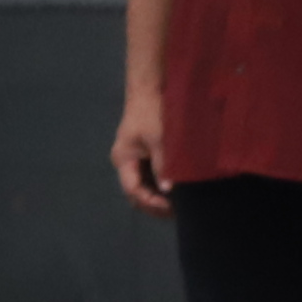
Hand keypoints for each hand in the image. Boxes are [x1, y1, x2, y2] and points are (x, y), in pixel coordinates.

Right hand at [111, 91, 174, 216]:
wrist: (150, 89)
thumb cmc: (152, 113)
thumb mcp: (159, 139)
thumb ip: (162, 165)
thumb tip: (168, 190)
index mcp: (123, 159)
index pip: (132, 190)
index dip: (150, 202)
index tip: (171, 207)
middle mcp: (125, 162)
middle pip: (134, 192)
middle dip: (152, 205)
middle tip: (176, 212)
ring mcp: (134, 159)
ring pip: (142, 186)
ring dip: (157, 197)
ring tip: (178, 204)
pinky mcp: (144, 154)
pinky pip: (149, 177)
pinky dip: (160, 187)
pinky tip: (175, 190)